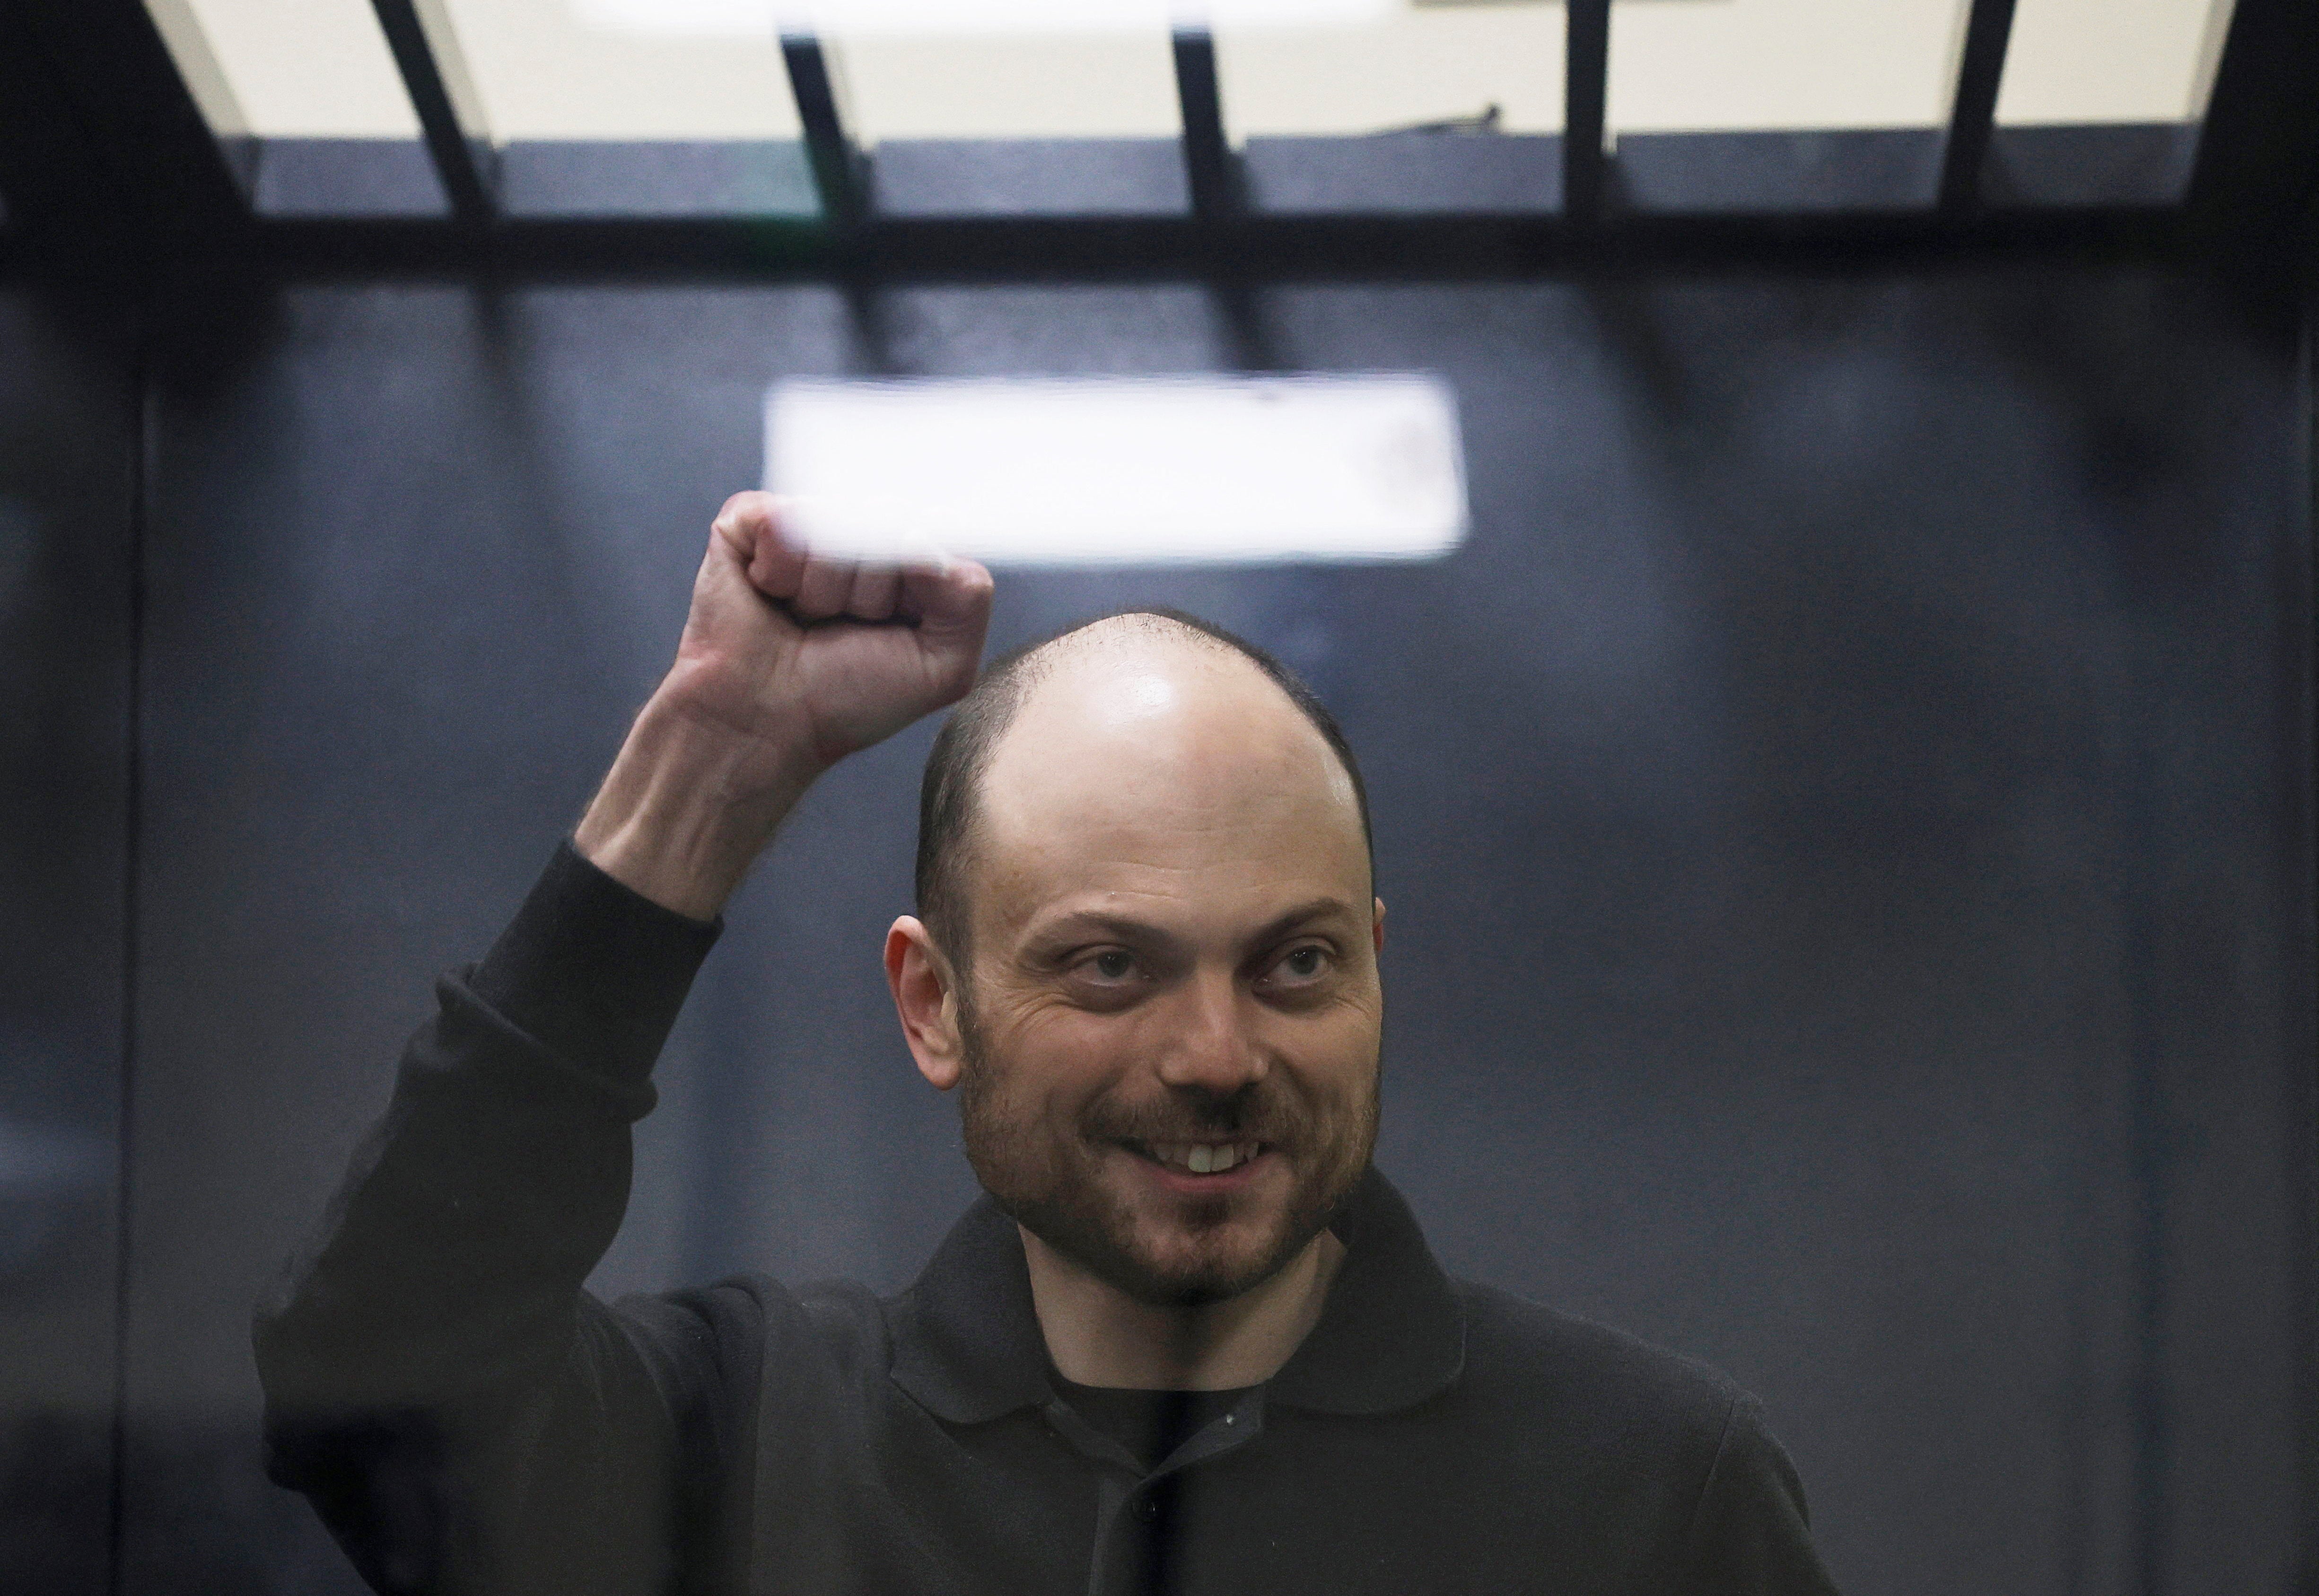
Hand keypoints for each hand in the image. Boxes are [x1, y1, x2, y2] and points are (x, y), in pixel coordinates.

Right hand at [576, 493, 992, 918]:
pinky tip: (770, 598)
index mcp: (907, 560)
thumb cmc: (850, 700)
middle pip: (886, 524)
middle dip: (869, 592)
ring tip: (803, 620)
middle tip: (840, 629)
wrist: (764, 725)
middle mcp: (857, 532)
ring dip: (821, 591)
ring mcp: (804, 522)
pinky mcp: (750, 521)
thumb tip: (918, 536)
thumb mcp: (942, 665)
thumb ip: (968, 597)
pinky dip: (779, 573)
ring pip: (833, 525)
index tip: (888, 628)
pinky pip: (782, 521)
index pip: (930, 534)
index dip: (913, 584)